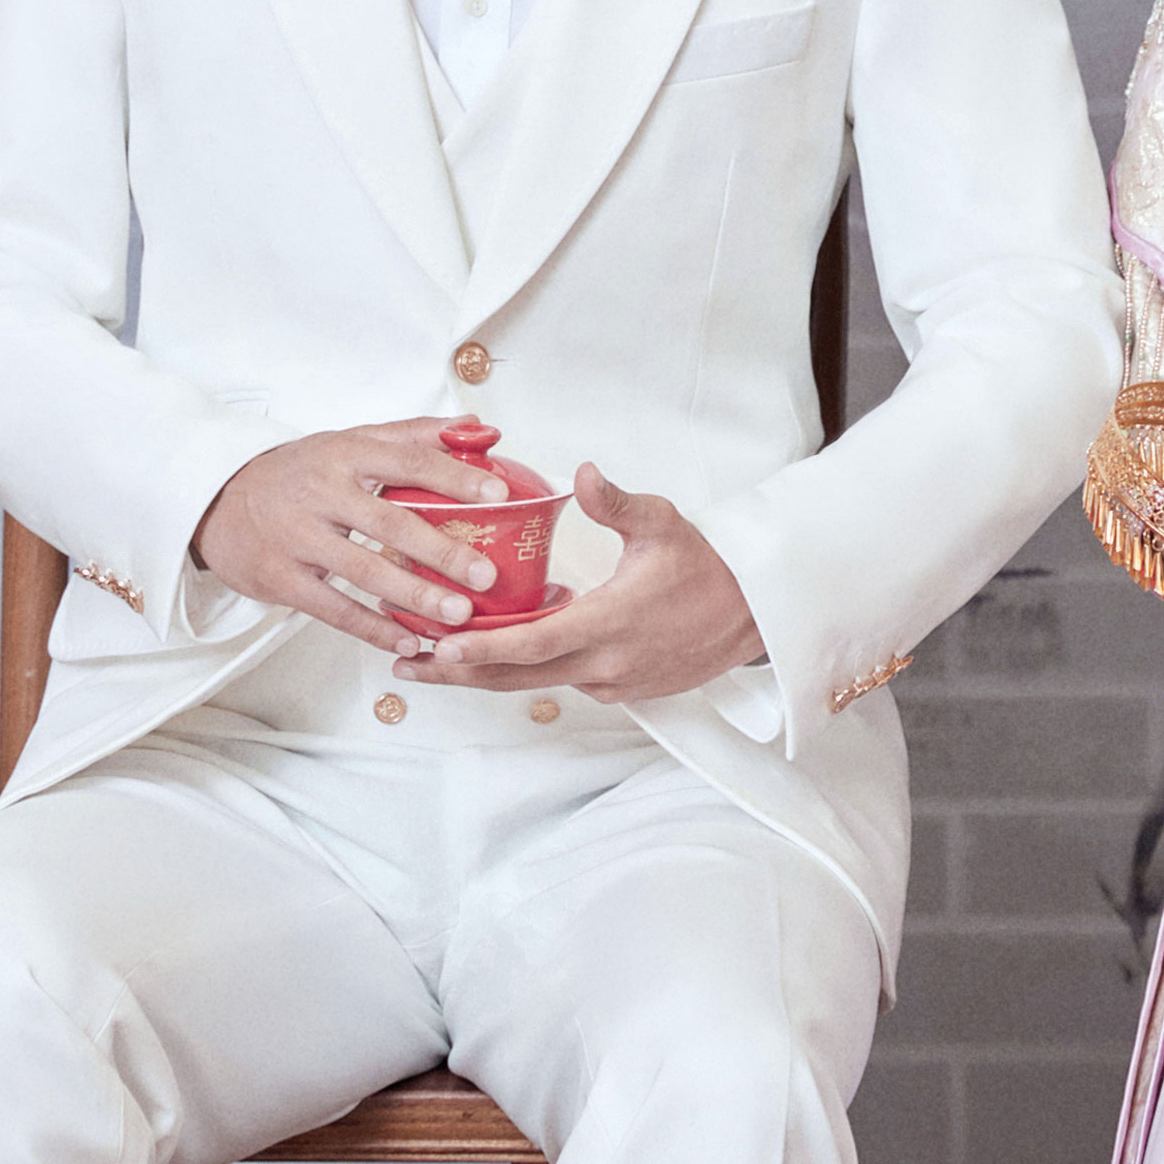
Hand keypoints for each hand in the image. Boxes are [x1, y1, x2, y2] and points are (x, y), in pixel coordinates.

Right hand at [188, 422, 533, 658]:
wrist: (218, 501)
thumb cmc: (300, 472)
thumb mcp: (349, 442)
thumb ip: (415, 435)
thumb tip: (481, 427)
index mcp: (346, 454)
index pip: (409, 461)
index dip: (455, 476)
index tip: (500, 494)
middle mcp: (322, 492)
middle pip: (390, 522)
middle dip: (442, 551)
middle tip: (486, 575)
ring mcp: (299, 537)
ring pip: (364, 570)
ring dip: (414, 597)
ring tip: (458, 616)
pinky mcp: (281, 578)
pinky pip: (334, 609)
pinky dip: (373, 629)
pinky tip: (409, 644)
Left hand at [410, 462, 765, 703]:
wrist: (754, 613)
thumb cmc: (708, 566)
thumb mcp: (662, 523)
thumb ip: (616, 503)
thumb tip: (583, 474)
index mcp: (610, 624)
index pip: (531, 645)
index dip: (480, 649)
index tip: (438, 646)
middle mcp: (606, 664)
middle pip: (517, 678)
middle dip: (459, 672)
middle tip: (409, 662)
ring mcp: (613, 682)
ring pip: (537, 683)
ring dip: (488, 671)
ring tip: (439, 657)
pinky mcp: (621, 689)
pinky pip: (564, 681)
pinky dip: (529, 668)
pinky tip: (503, 647)